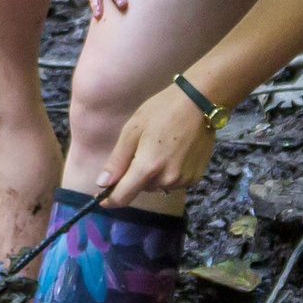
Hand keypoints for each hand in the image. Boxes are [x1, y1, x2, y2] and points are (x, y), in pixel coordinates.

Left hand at [96, 81, 214, 206]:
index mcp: (148, 167)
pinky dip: (168, 173)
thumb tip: (102, 183)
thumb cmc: (162, 110)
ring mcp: (184, 180)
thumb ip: (117, 160)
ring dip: (152, 174)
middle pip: (141, 188)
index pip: (123, 196)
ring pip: (157, 185)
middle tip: (141, 149)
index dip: (111, 200)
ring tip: (159, 148)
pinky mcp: (196, 178)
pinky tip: (173, 153)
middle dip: (135, 176)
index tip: (102, 198)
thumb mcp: (133, 130)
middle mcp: (167, 179)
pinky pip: (173, 182)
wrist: (199, 103)